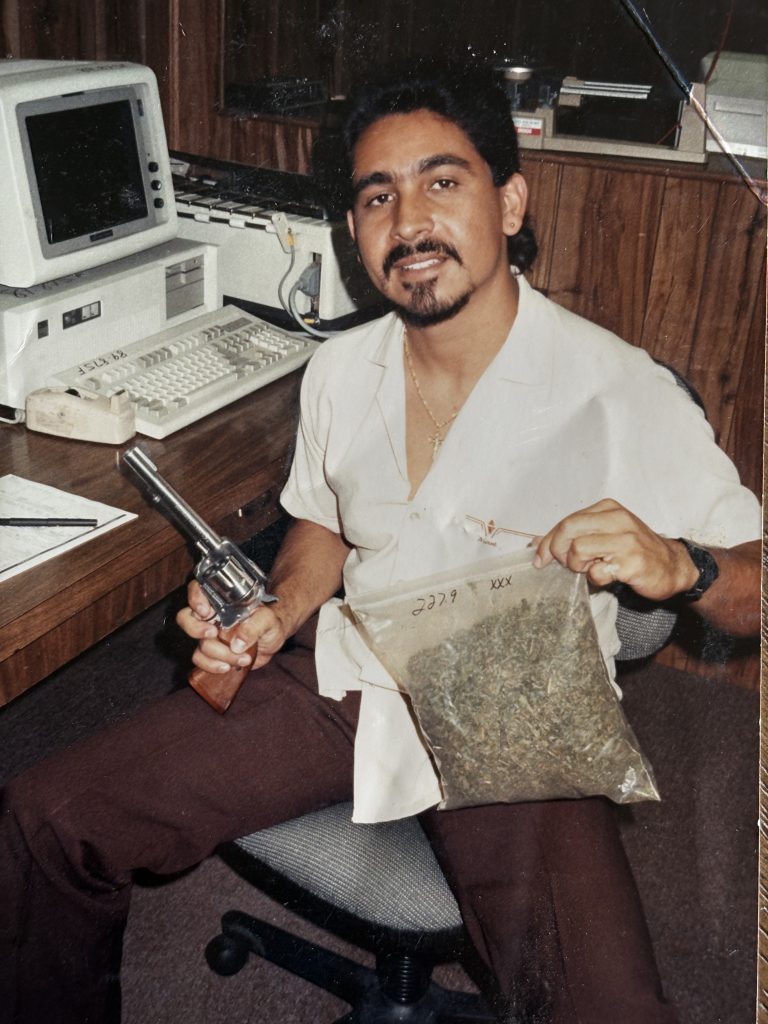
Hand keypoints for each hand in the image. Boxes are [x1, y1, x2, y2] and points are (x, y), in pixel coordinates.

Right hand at [176, 580, 288, 674]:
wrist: (272, 642)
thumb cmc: (270, 624)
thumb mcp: (269, 620)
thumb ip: (256, 626)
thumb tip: (238, 643)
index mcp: (222, 601)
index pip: (197, 590)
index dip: (195, 599)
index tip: (206, 612)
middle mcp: (211, 616)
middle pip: (185, 618)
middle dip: (196, 629)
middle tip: (213, 634)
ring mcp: (209, 635)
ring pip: (198, 644)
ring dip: (219, 654)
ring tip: (242, 658)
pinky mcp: (211, 653)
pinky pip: (200, 660)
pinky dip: (212, 666)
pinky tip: (229, 667)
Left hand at [532, 498, 697, 600]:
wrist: (672, 566)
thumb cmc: (634, 550)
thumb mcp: (605, 533)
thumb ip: (575, 534)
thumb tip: (537, 543)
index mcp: (608, 509)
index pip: (566, 521)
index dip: (548, 542)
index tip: (540, 559)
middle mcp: (618, 520)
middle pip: (568, 530)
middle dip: (558, 552)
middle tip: (566, 565)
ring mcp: (626, 541)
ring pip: (578, 550)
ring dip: (577, 567)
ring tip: (591, 569)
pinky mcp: (632, 563)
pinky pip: (597, 573)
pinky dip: (596, 579)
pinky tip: (608, 576)